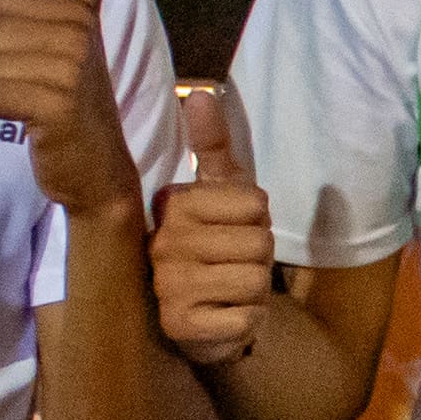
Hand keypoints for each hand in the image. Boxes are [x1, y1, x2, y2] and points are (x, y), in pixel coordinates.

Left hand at [0, 0, 143, 217]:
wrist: (99, 168)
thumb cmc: (80, 103)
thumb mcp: (86, 43)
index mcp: (78, 16)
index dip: (4, 31)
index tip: (33, 56)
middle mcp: (77, 38)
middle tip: (27, 85)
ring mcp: (68, 73)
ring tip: (26, 102)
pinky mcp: (54, 108)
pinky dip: (0, 110)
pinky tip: (25, 119)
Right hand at [149, 86, 276, 368]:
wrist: (203, 316)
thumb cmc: (216, 242)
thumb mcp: (221, 191)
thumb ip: (214, 144)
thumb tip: (201, 93)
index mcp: (171, 204)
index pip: (255, 203)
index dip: (258, 220)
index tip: (232, 228)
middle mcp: (161, 241)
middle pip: (259, 243)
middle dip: (259, 257)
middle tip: (232, 263)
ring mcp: (166, 286)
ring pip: (254, 280)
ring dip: (254, 289)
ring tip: (228, 288)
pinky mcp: (179, 326)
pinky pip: (245, 318)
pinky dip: (246, 320)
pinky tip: (223, 316)